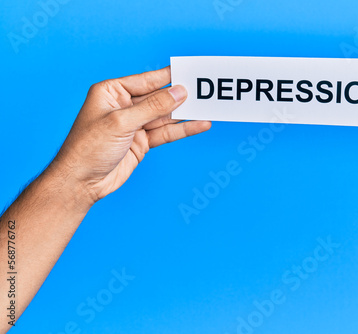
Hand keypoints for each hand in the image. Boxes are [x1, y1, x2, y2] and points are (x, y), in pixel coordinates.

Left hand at [49, 66, 210, 206]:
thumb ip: (153, 107)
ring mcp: (134, 125)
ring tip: (208, 108)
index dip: (168, 77)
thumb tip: (179, 93)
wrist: (81, 182)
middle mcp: (124, 106)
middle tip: (204, 91)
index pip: (146, 80)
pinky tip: (200, 125)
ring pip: (165, 116)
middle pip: (159, 98)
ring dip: (186, 114)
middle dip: (180, 96)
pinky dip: (183, 130)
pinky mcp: (142, 142)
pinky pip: (166, 132)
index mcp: (112, 92)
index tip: (189, 72)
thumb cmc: (88, 148)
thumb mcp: (122, 122)